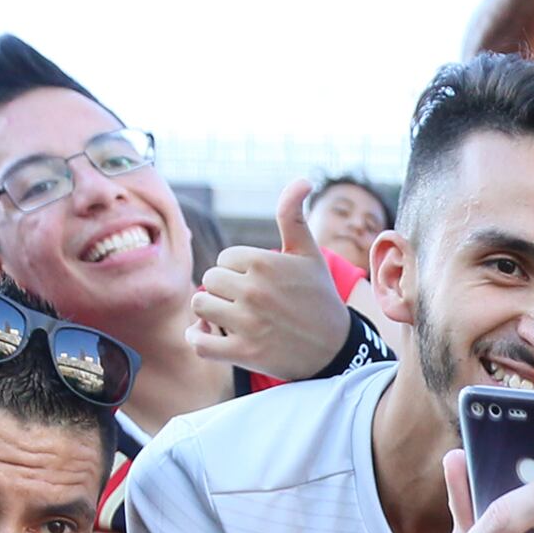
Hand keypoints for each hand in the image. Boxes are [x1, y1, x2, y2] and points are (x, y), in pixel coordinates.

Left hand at [188, 181, 353, 380]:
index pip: (223, 259)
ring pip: (200, 306)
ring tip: (229, 316)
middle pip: (210, 281)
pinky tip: (210, 335)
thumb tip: (303, 179)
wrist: (335, 349)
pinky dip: (198, 338)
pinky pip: (199, 342)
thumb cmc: (319, 297)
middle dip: (224, 290)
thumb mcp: (308, 254)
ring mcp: (246, 323)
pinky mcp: (242, 353)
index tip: (258, 282)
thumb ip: (293, 216)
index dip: (237, 270)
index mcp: (264, 262)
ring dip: (210, 312)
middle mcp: (253, 291)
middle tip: (248, 302)